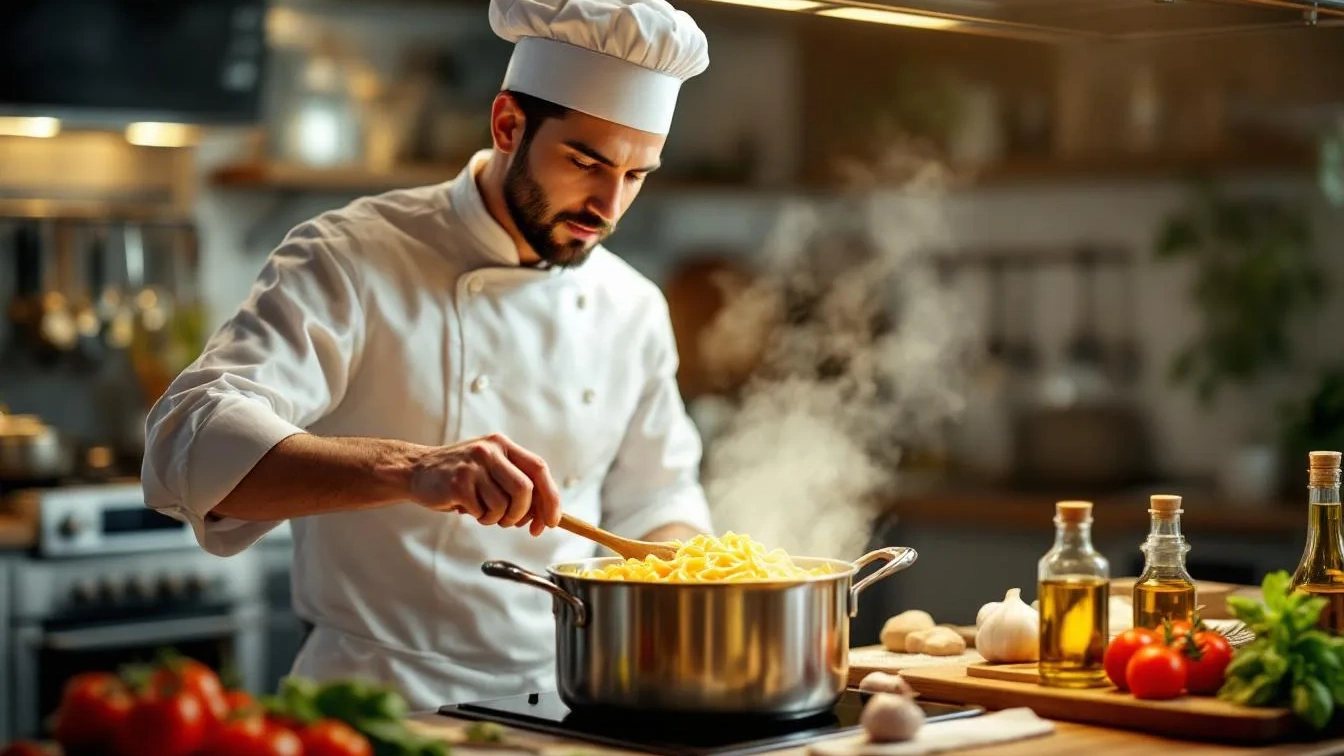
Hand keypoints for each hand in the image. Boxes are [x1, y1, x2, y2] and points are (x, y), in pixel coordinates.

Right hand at [408, 433, 561, 535]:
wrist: (415, 471)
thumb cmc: (459, 477)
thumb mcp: (490, 470)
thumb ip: (516, 486)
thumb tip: (544, 516)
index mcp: (503, 445)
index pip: (539, 469)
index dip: (551, 498)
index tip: (552, 521)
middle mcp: (490, 450)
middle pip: (525, 489)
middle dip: (523, 514)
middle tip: (513, 523)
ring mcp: (473, 466)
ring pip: (504, 505)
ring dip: (497, 519)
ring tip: (482, 511)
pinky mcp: (458, 483)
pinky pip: (482, 512)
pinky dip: (480, 517)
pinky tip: (467, 508)